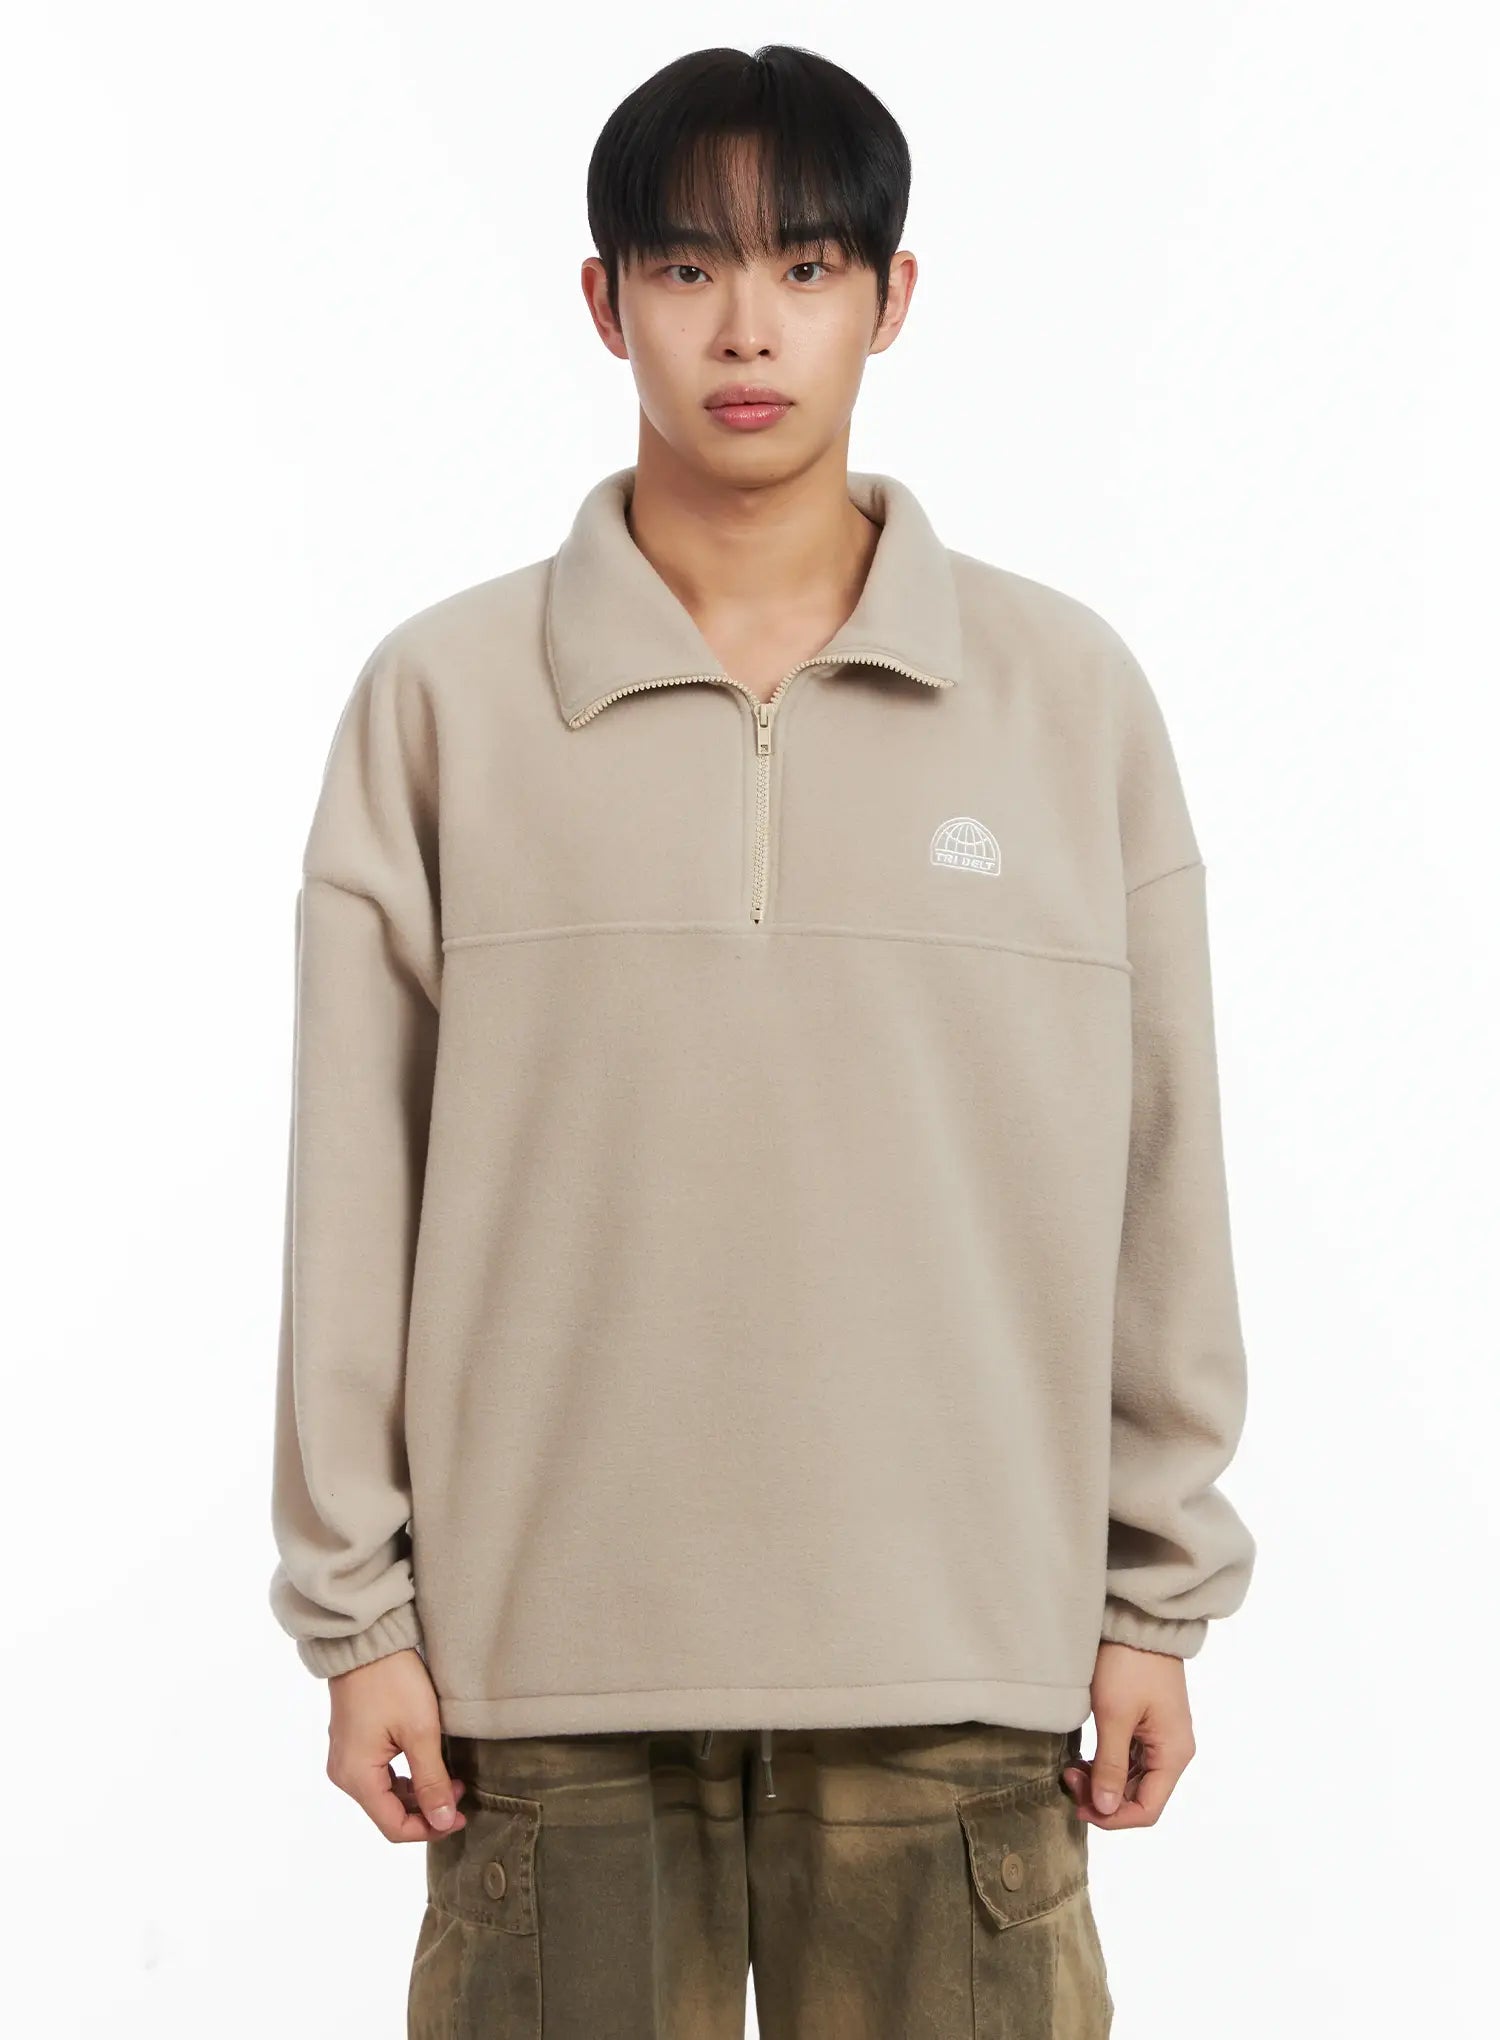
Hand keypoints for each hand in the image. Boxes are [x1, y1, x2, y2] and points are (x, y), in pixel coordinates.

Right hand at [324, 1646, 468, 1841]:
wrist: (368, 1640)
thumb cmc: (393, 1682)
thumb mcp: (420, 1732)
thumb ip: (432, 1781)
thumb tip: (444, 1822)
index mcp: (357, 1777)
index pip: (394, 1827)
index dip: (430, 1829)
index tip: (461, 1817)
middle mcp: (344, 1774)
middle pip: (388, 1812)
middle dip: (427, 1809)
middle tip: (461, 1791)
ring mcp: (345, 1758)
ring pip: (384, 1794)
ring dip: (417, 1793)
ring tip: (450, 1777)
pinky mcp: (352, 1743)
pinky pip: (379, 1775)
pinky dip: (405, 1777)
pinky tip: (427, 1764)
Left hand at [1060, 1641, 1195, 1828]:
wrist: (1137, 1621)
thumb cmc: (1129, 1665)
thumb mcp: (1114, 1717)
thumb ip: (1111, 1767)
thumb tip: (1107, 1810)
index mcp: (1173, 1754)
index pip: (1147, 1809)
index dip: (1113, 1817)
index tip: (1079, 1807)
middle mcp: (1172, 1751)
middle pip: (1138, 1795)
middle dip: (1103, 1797)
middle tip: (1067, 1779)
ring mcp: (1160, 1738)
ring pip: (1131, 1779)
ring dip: (1102, 1782)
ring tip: (1071, 1768)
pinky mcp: (1147, 1725)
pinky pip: (1128, 1759)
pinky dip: (1106, 1764)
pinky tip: (1083, 1758)